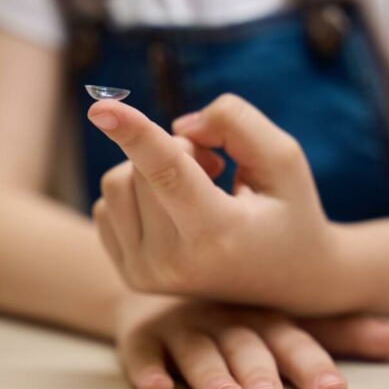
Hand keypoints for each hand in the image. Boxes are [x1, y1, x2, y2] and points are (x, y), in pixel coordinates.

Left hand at [89, 94, 341, 314]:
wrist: (287, 280)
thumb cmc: (288, 212)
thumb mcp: (284, 159)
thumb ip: (237, 123)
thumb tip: (176, 126)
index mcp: (219, 234)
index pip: (169, 175)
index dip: (135, 134)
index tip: (100, 107)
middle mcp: (175, 262)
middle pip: (139, 168)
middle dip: (176, 151)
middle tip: (216, 168)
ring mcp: (147, 275)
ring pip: (114, 183)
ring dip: (152, 170)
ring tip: (198, 190)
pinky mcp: (131, 276)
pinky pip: (106, 205)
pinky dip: (136, 194)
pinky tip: (175, 212)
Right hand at [115, 293, 388, 388]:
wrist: (170, 279)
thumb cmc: (243, 311)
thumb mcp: (293, 316)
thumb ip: (348, 331)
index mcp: (266, 312)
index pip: (294, 337)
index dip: (312, 363)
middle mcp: (227, 316)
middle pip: (246, 344)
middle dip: (258, 371)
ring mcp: (183, 324)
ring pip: (197, 348)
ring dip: (209, 372)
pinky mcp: (143, 335)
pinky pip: (141, 351)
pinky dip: (147, 369)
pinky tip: (157, 388)